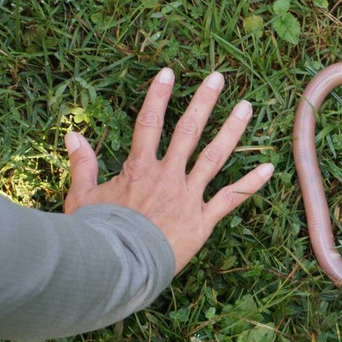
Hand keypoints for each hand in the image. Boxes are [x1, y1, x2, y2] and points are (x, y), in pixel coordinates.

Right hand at [62, 68, 273, 273]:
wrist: (117, 268)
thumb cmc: (97, 235)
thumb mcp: (82, 196)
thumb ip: (82, 163)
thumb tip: (72, 134)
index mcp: (139, 168)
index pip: (149, 123)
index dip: (158, 96)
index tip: (169, 72)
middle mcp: (168, 175)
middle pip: (188, 131)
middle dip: (203, 102)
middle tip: (218, 77)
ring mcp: (188, 196)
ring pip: (214, 156)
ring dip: (232, 130)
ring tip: (246, 107)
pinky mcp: (203, 220)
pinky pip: (230, 198)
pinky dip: (250, 183)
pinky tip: (269, 168)